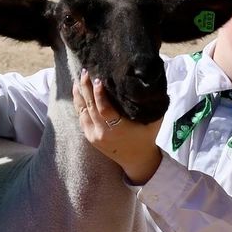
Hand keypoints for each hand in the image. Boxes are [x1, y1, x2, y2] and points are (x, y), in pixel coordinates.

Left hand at [73, 69, 162, 184]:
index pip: (104, 109)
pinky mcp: (90, 137)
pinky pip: (81, 117)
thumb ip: (149, 103)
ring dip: (80, 93)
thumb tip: (149, 81)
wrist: (138, 159)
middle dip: (86, 88)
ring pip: (83, 111)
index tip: (97, 80)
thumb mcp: (153, 120)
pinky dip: (78, 103)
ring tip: (80, 78)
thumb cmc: (147, 136)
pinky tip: (78, 91)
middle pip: (91, 107)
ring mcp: (95, 136)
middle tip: (85, 71)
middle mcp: (104, 133)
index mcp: (120, 129)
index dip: (99, 94)